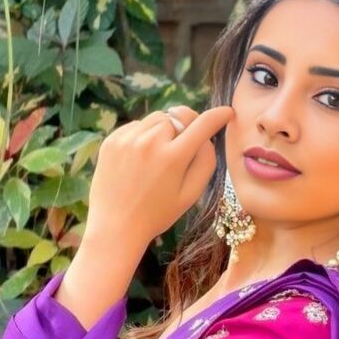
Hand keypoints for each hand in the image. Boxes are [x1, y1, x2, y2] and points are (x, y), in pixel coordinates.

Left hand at [84, 104, 233, 249]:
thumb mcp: (190, 195)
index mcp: (173, 157)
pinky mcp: (112, 139)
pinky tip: (139, 160)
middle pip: (178, 117)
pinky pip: (136, 126)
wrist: (115, 226)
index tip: (226, 112)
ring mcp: (128, 138)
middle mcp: (150, 141)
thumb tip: (207, 138)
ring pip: (157, 118)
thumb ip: (205, 163)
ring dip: (163, 130)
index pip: (203, 124)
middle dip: (184, 128)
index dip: (219, 115)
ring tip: (157, 157)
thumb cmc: (158, 215)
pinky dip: (143, 136)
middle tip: (181, 149)